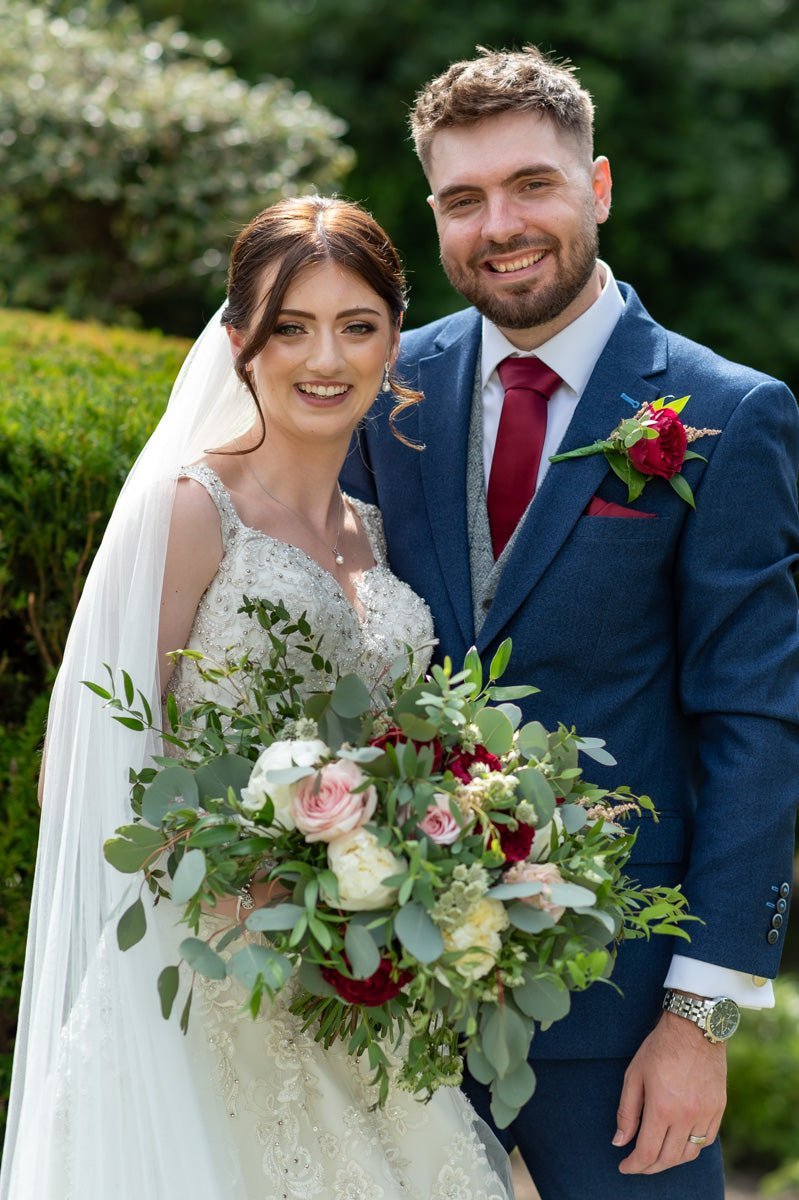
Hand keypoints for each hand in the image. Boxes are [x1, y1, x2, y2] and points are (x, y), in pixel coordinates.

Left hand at [613, 1008, 726, 1173]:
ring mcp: (706, 1114)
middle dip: (649, 1167)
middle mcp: (686, 1116)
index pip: (646, 1152)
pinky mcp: (719, 1108)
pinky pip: (706, 1140)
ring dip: (671, 1160)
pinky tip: (679, 1142)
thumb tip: (619, 1141)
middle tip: (637, 1164)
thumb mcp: (634, 1075)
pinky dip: (691, 1147)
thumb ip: (627, 1111)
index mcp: (662, 1108)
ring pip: (689, 1154)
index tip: (624, 1166)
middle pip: (668, 1159)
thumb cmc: (659, 1048)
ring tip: (657, 1155)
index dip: (633, 1165)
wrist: (694, 1028)